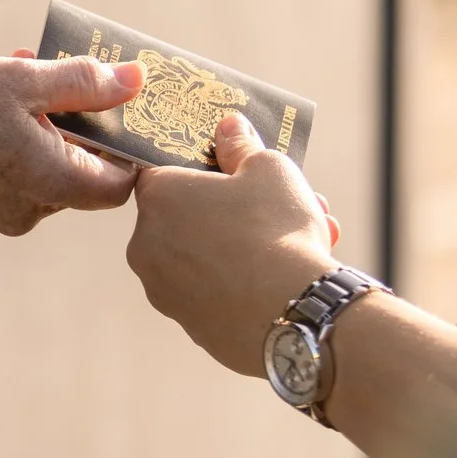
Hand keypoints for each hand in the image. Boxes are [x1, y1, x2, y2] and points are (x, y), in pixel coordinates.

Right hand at [0, 54, 144, 233]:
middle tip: (64, 72)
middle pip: (84, 172)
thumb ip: (85, 83)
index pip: (121, 182)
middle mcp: (32, 209)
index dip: (128, 145)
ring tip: (21, 74)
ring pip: (49, 167)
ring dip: (46, 122)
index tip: (120, 106)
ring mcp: (2, 211)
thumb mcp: (22, 79)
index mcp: (52, 184)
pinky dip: (20, 139)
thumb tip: (136, 81)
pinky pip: (18, 173)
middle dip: (79, 119)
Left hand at [125, 111, 340, 374]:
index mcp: (157, 197)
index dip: (205, 171)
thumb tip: (228, 128)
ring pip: (211, 257)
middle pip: (192, 217)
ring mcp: (166, 292)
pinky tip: (291, 279)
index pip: (167, 172)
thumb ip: (240, 144)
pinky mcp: (192, 329)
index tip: (236, 173)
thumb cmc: (275, 229)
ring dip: (251, 246)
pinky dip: (247, 284)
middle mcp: (147, 245)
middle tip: (286, 204)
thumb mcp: (267, 168)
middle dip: (239, 209)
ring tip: (310, 238)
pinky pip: (219, 294)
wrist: (295, 315)